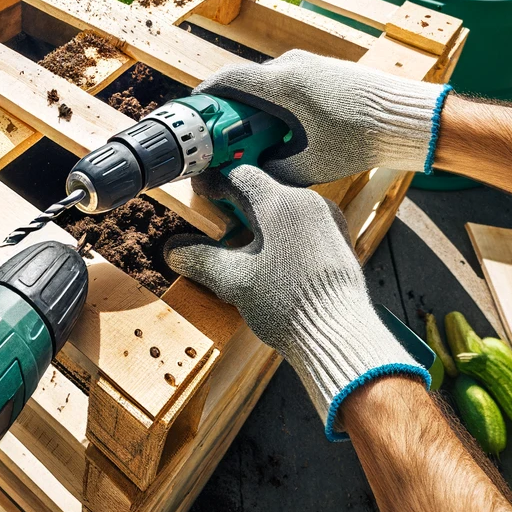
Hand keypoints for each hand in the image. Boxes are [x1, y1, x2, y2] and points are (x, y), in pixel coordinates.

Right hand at [163, 165, 427, 438]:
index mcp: (281, 203)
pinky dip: (281, 232)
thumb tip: (173, 250)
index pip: (240, 176)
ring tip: (240, 243)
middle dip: (236, 203)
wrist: (338, 335)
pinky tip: (270, 258)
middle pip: (264, 190)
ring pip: (285, 207)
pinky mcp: (338, 241)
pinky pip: (303, 224)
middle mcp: (309, 203)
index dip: (214, 182)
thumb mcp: (233, 281)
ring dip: (260, 219)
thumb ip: (200, 259)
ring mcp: (328, 221)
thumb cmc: (288, 303)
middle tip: (214, 219)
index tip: (199, 191)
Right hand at [198, 49, 450, 185]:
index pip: (227, 81)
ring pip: (267, 83)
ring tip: (251, 137)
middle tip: (219, 134)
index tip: (193, 113)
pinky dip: (275, 102)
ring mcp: (309, 64)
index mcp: (282, 84)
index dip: (204, 96)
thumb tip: (249, 175)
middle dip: (228, 108)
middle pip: (244, 83)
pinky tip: (282, 129)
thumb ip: (272, 171)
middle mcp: (292, 66)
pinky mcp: (324, 71)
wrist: (407, 119)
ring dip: (254, 106)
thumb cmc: (360, 140)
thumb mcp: (309, 166)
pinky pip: (287, 83)